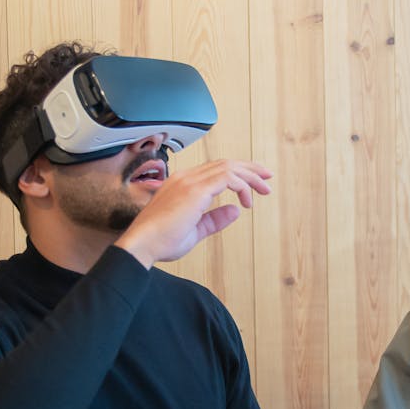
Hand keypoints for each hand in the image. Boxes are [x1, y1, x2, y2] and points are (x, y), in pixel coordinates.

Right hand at [115, 159, 272, 264]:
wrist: (142, 244)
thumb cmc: (161, 241)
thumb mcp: (195, 230)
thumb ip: (214, 219)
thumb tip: (235, 210)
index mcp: (181, 184)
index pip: (214, 170)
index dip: (237, 173)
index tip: (254, 183)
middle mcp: (185, 178)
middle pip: (224, 163)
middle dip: (249, 169)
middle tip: (267, 178)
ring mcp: (189, 181)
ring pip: (228, 167)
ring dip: (250, 177)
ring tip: (264, 189)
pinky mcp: (195, 190)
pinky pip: (227, 178)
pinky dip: (242, 186)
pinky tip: (247, 201)